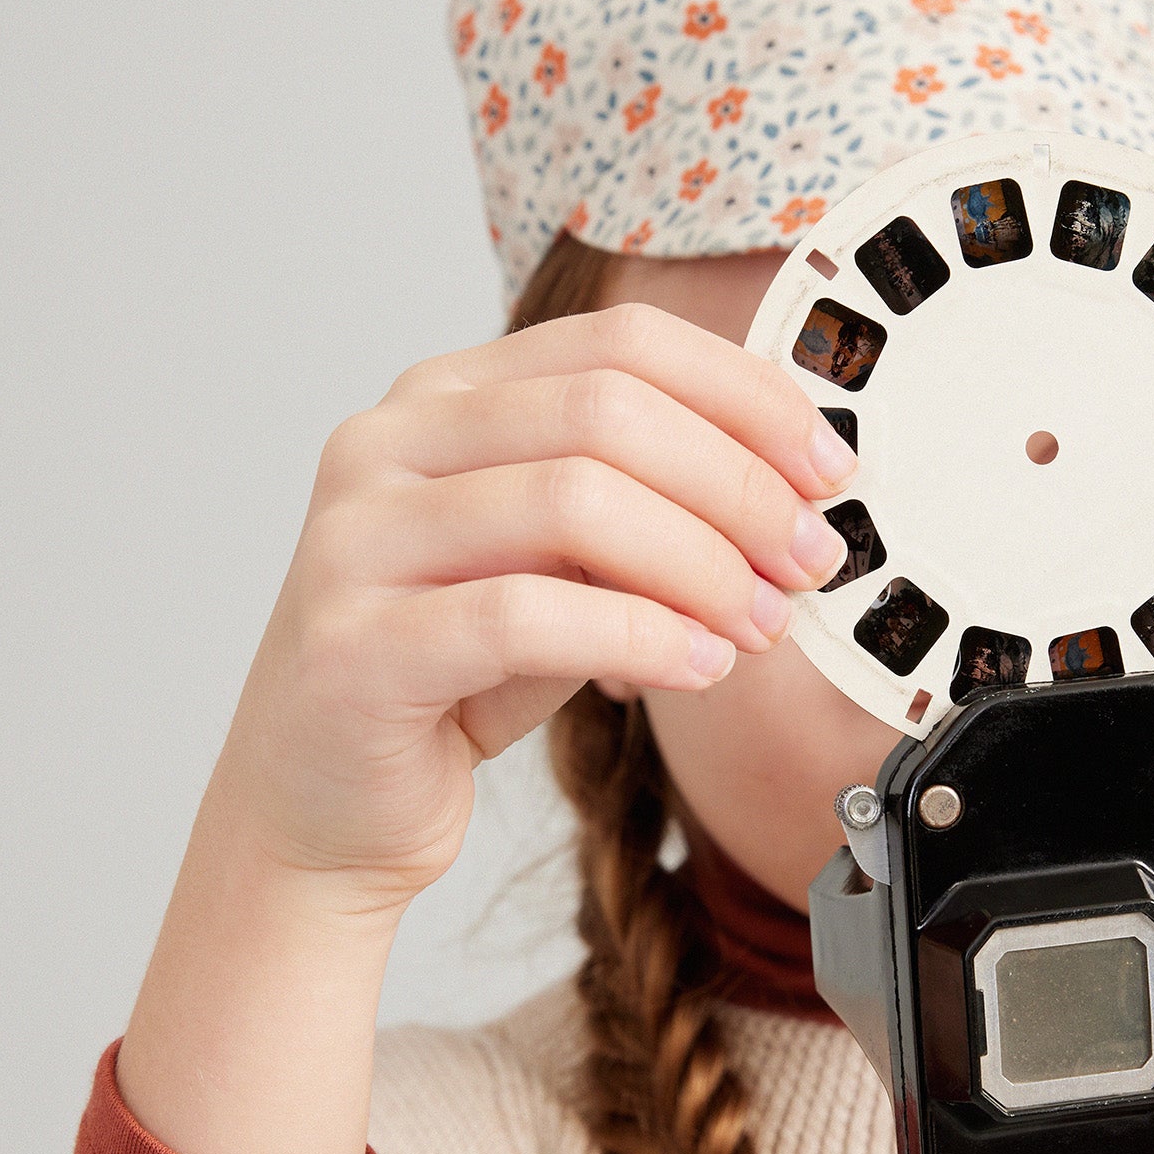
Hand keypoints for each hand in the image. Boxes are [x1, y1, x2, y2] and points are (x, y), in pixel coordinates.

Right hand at [116, 303, 853, 1153]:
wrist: (323, 809)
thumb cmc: (455, 681)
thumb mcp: (563, 570)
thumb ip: (644, 511)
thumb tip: (792, 493)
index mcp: (443, 397)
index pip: (619, 344)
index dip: (745, 398)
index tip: (830, 470)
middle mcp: (387, 443)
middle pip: (606, 411)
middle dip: (736, 487)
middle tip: (807, 560)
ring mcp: (358, 538)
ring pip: (573, 500)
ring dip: (698, 564)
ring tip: (757, 624)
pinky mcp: (356, 643)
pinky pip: (528, 616)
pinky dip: (639, 637)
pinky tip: (697, 668)